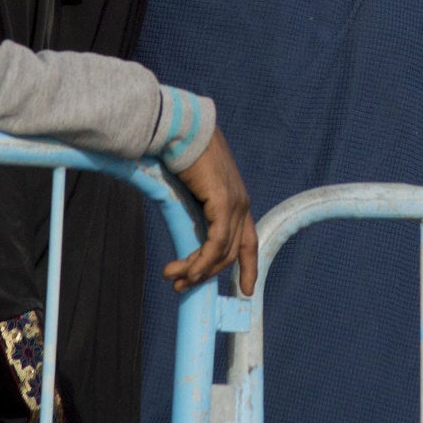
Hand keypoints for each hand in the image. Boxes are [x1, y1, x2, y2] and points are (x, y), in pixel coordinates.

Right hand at [162, 128, 258, 296]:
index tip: (247, 291)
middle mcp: (241, 204)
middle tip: (180, 286)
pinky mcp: (223, 202)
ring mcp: (235, 203)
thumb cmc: (184, 157)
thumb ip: (198, 210)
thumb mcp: (195, 191)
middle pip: (231, 253)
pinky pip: (215, 243)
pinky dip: (200, 261)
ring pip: (221, 252)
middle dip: (205, 274)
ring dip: (196, 271)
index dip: (249, 266)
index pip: (249, 240)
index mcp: (237, 201)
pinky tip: (185, 271)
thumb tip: (187, 231)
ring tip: (173, 280)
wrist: (183, 131)